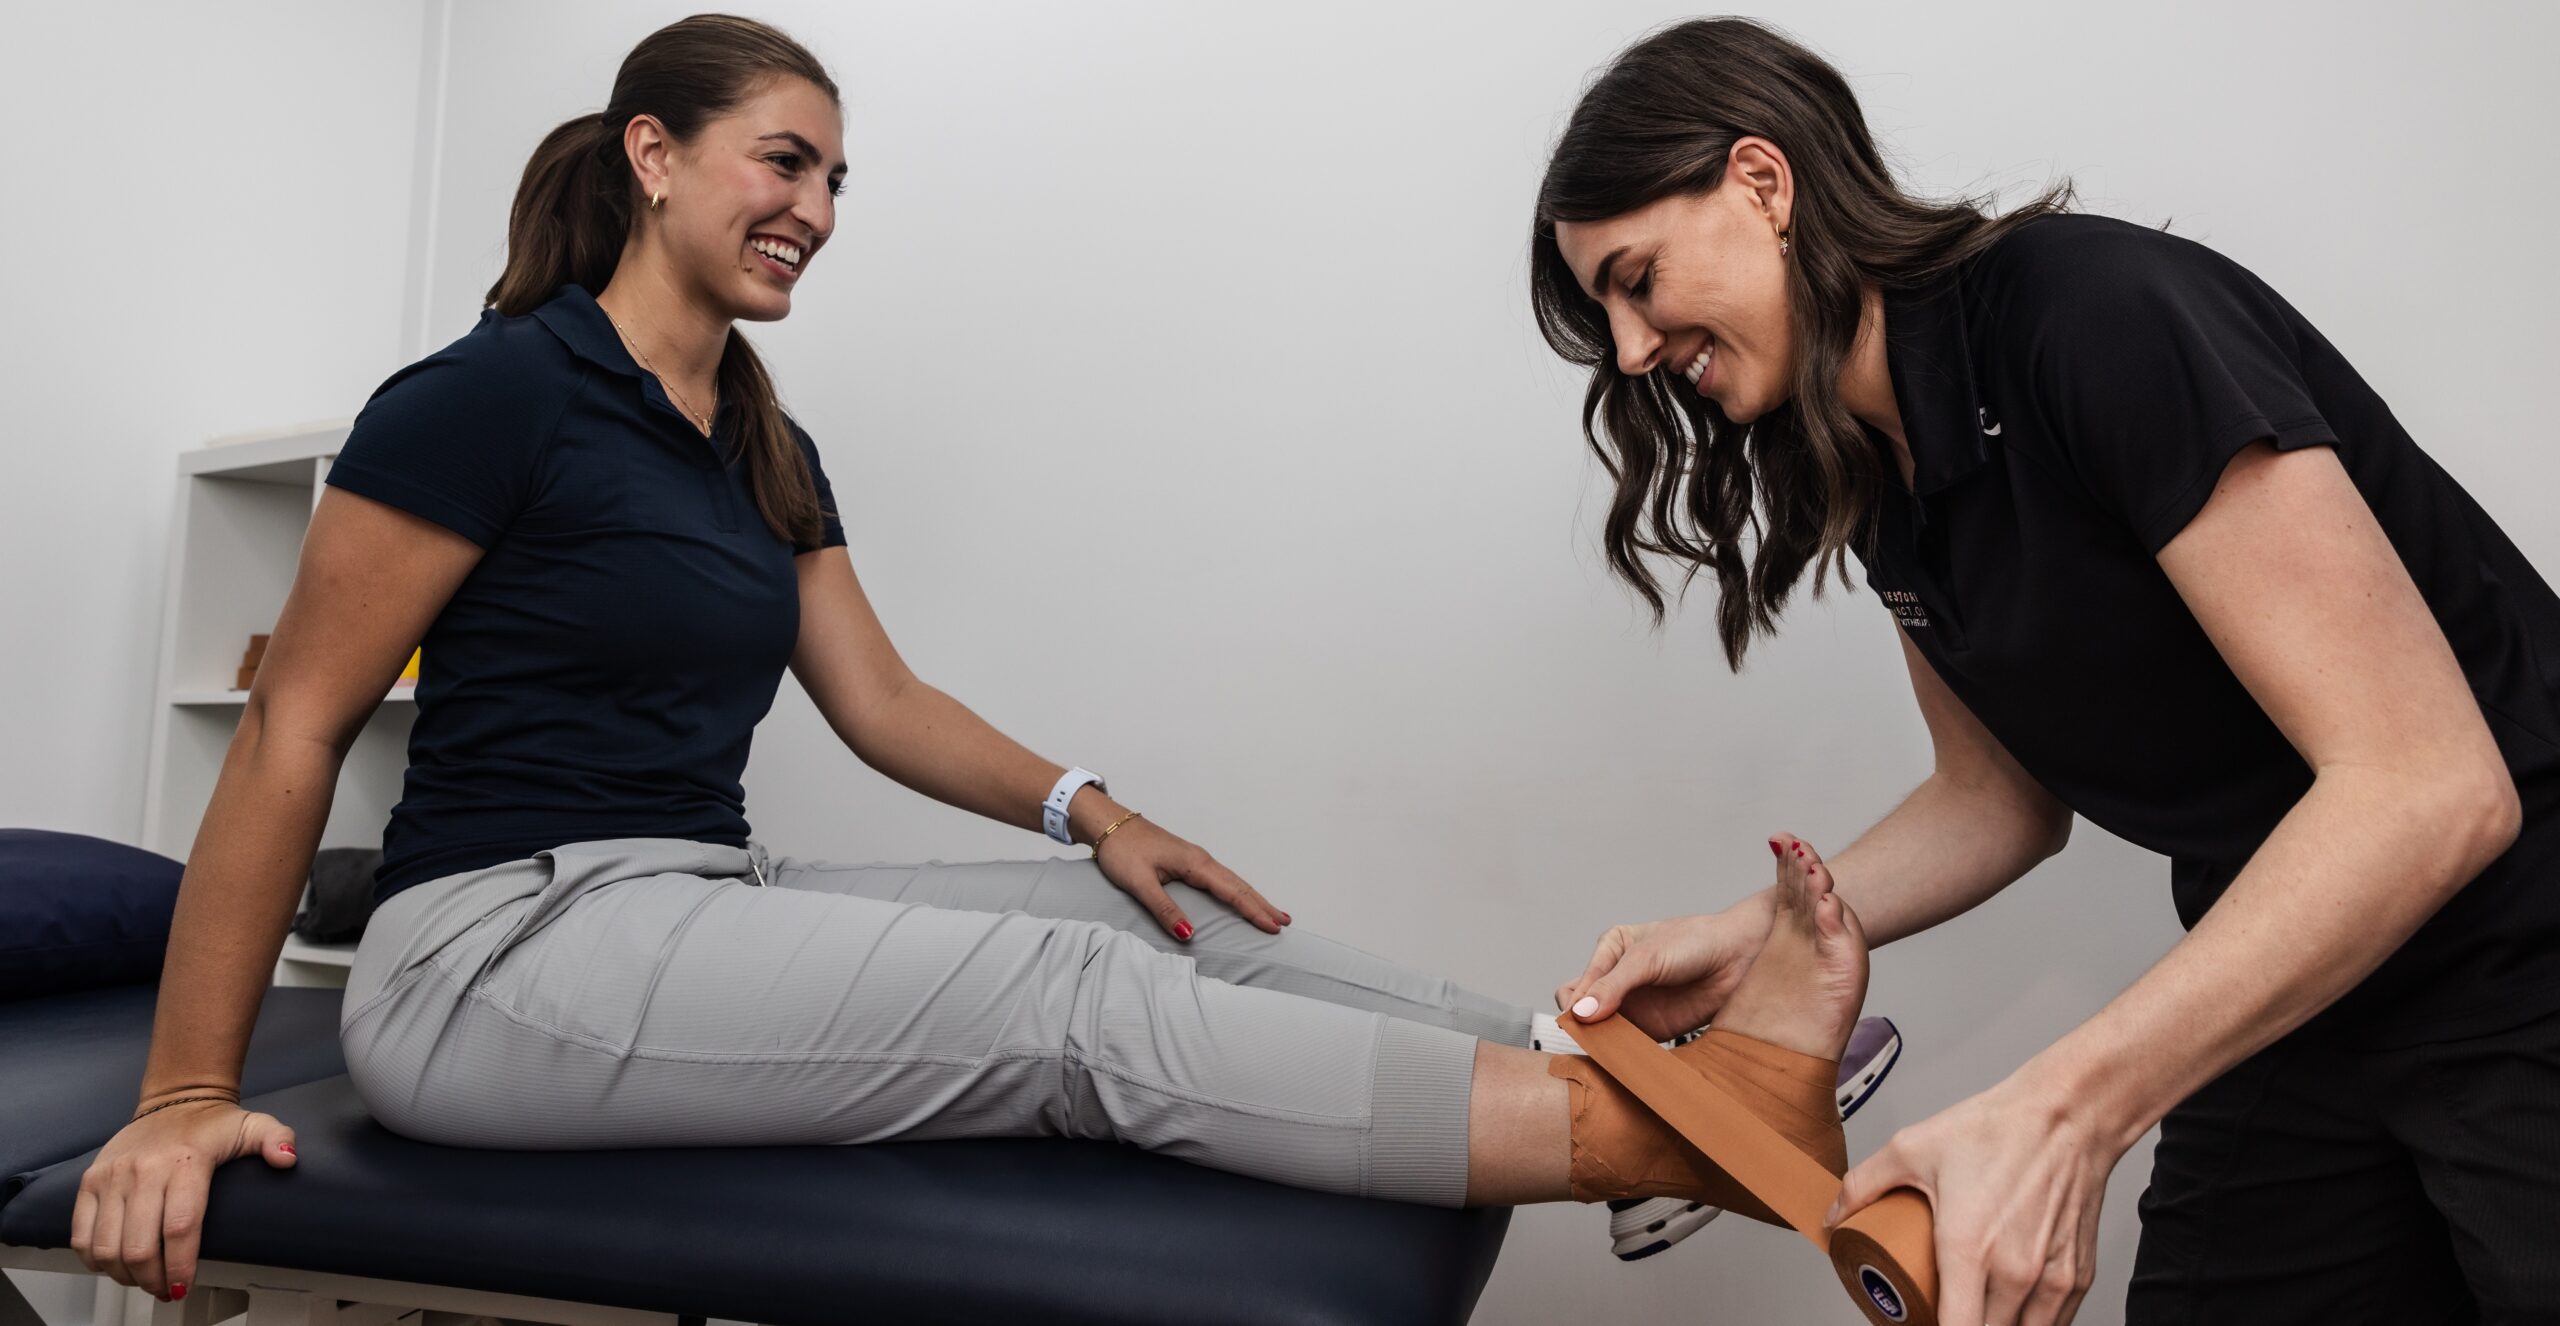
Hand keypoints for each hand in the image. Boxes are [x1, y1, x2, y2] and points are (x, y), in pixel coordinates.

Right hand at [72, 1098, 298, 1298]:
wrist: (175, 1100)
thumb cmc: (212, 1123)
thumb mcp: (254, 1126)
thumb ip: (276, 1140)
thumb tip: (287, 1158)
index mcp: (185, 1161)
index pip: (180, 1227)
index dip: (179, 1265)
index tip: (184, 1286)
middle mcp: (143, 1170)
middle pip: (139, 1246)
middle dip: (153, 1279)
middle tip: (166, 1290)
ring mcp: (112, 1177)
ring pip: (107, 1246)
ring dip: (124, 1275)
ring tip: (145, 1281)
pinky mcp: (91, 1181)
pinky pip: (81, 1234)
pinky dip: (95, 1260)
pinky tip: (116, 1266)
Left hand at [1093, 817, 1289, 941]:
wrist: (1108, 824)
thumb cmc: (1122, 850)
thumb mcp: (1140, 883)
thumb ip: (1164, 909)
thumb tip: (1189, 935)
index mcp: (1194, 863)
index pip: (1231, 891)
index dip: (1253, 910)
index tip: (1273, 926)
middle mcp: (1200, 860)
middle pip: (1238, 885)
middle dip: (1262, 905)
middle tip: (1284, 922)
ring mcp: (1194, 859)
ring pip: (1231, 882)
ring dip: (1252, 898)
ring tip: (1271, 914)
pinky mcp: (1186, 862)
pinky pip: (1219, 880)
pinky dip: (1235, 891)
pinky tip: (1239, 898)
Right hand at [1553, 888, 1775, 1039]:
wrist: (1739, 957)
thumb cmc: (1695, 942)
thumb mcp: (1647, 958)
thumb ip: (1613, 986)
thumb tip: (1581, 1013)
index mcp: (1609, 952)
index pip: (1575, 987)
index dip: (1575, 1007)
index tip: (1583, 1020)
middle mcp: (1618, 981)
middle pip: (1582, 1012)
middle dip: (1583, 1028)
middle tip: (1593, 1039)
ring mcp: (1635, 1007)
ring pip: (1602, 1033)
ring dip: (1602, 1045)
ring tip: (1610, 1050)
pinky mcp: (1654, 1029)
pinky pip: (1628, 1047)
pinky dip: (1623, 1056)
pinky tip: (1627, 1058)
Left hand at [1825, 1069, 2125, 1325]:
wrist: (2067, 1114)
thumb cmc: (1998, 1130)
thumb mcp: (1912, 1149)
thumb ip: (1863, 1184)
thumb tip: (1835, 1215)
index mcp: (1969, 1249)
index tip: (1916, 1321)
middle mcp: (2013, 1272)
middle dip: (1957, 1325)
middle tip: (1939, 1308)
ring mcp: (2050, 1278)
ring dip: (1994, 1325)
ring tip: (1972, 1309)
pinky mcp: (2078, 1276)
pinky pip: (2053, 1323)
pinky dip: (2030, 1322)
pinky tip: (2009, 1308)